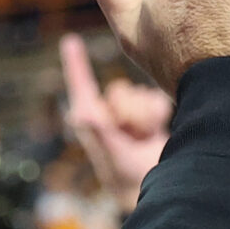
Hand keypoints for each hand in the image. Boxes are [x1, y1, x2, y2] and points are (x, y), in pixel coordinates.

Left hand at [59, 34, 169, 214]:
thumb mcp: (114, 154)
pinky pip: (156, 99)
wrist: (154, 187)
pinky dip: (159, 115)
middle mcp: (106, 113)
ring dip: (146, 117)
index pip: (81, 84)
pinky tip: (154, 133)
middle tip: (133, 135)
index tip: (70, 41)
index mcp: (89, 118)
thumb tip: (84, 114)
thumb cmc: (127, 177)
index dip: (76, 62)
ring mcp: (127, 114)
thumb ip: (101, 132)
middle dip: (131, 110)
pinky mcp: (146, 116)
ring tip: (143, 139)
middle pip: (122, 90)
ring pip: (142, 94)